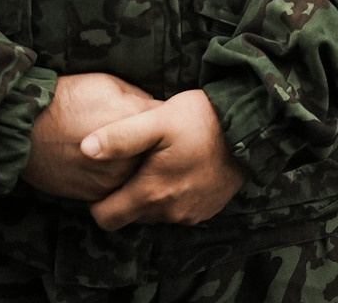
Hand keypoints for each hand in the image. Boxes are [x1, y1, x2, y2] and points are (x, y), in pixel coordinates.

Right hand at [21, 73, 160, 200]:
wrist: (23, 128)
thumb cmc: (66, 99)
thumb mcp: (110, 86)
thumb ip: (140, 102)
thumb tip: (158, 112)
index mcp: (136, 122)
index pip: (170, 125)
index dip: (170, 124)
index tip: (171, 123)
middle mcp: (128, 154)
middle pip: (159, 156)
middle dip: (159, 150)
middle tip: (156, 144)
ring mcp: (112, 178)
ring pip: (140, 176)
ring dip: (139, 168)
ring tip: (131, 156)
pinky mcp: (96, 194)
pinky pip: (119, 190)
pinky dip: (119, 181)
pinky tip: (111, 168)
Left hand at [82, 89, 246, 228]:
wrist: (253, 127)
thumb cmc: (203, 119)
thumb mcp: (158, 120)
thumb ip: (120, 137)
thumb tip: (84, 149)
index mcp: (151, 193)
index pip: (106, 218)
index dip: (99, 202)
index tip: (107, 178)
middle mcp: (169, 212)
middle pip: (130, 216)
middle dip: (127, 195)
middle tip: (135, 164)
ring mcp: (190, 214)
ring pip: (155, 214)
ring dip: (153, 195)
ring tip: (160, 164)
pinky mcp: (207, 210)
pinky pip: (179, 211)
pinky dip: (175, 195)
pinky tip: (183, 169)